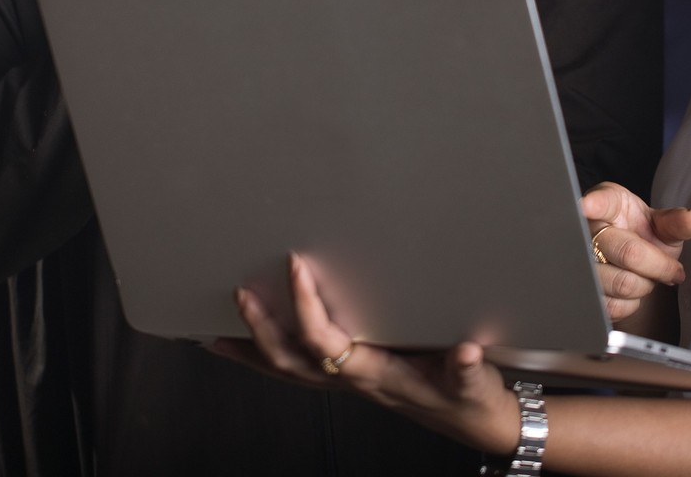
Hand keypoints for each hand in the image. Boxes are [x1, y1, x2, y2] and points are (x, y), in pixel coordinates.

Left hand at [213, 254, 520, 455]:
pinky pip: (295, 371)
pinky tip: (245, 348)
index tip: (296, 268)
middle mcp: (353, 380)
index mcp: (376, 376)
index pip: (327, 343)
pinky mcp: (348, 378)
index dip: (306, 308)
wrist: (473, 421)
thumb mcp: (475, 384)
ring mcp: (346, 382)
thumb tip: (467, 351)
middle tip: (242, 294)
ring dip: (250, 351)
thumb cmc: (469, 399)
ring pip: (285, 371)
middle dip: (261, 329)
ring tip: (215, 334)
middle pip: (291, 362)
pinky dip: (263, 361)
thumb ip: (468, 369)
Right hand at [580, 182, 690, 321]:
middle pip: (629, 253)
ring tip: (648, 276)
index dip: (594, 204)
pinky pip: (613, 305)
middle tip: (674, 270)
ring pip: (622, 283)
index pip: (601, 202)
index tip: (588, 206)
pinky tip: (632, 289)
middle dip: (660, 267)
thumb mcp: (661, 225)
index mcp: (609, 205)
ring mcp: (582, 261)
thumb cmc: (642, 236)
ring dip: (645, 285)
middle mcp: (589, 230)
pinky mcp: (583, 290)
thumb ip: (677, 222)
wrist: (629, 262)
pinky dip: (632, 303)